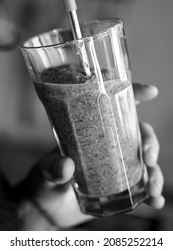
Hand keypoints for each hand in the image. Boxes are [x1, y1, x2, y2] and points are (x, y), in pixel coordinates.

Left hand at [16, 83, 163, 230]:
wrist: (47, 208)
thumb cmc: (46, 180)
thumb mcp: (46, 170)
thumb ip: (53, 168)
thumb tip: (65, 167)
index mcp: (92, 133)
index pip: (115, 108)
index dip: (135, 96)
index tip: (150, 92)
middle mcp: (108, 146)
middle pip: (138, 135)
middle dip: (150, 142)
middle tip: (148, 155)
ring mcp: (116, 168)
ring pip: (145, 163)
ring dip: (155, 172)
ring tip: (152, 188)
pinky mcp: (119, 188)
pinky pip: (141, 189)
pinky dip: (152, 194)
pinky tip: (156, 201)